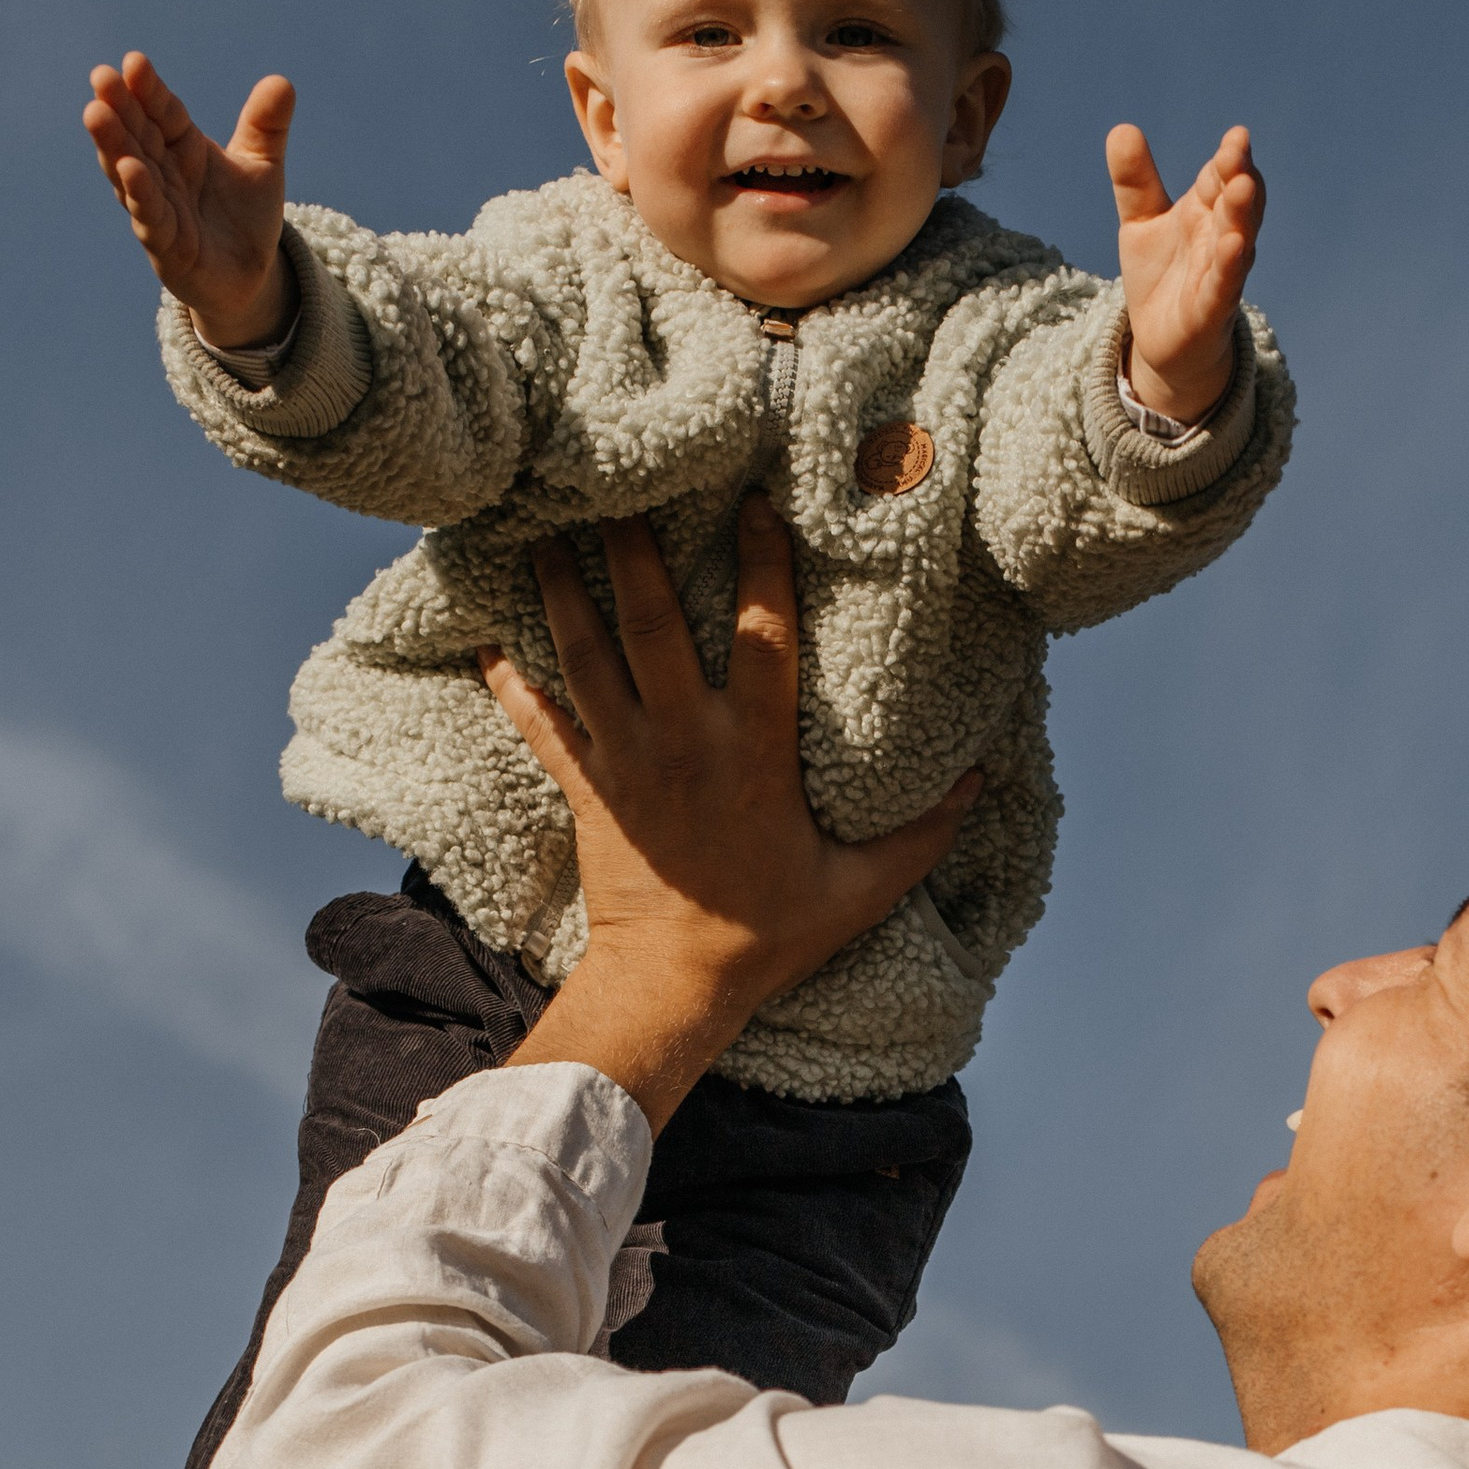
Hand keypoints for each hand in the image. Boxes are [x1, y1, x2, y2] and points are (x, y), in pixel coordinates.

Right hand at [81, 53, 296, 345]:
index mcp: (183, 147)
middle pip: (138, 135)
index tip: (134, 61)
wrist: (249, 276)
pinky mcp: (165, 245)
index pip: (164, 112)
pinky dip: (140, 194)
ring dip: (114, 145)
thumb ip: (267, 126)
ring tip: (97, 114)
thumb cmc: (244, 216)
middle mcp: (163, 173)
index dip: (150, 89)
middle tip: (101, 77)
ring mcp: (158, 208)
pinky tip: (129, 169)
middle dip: (118, 108)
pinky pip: (150, 216)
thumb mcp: (263, 166)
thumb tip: (283, 82)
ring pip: (130, 172)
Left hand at [487, 500, 981, 1126]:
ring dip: (565, 592)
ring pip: (589, 657)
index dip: (761, 563)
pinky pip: (541, 725)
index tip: (752, 501)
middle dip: (633, 549)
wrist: (674, 984)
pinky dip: (513, 683)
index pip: (764, 636)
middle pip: (653, 622)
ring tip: (543, 532)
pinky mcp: (587, 790)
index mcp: (755, 750)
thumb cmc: (769, 935)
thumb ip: (921, 835)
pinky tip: (488, 641)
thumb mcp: (859, 890)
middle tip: (614, 484)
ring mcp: (627, 761)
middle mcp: (685, 739)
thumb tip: (980, 782)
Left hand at [1107, 120, 1263, 422]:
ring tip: (1242, 187)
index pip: (1221, 178)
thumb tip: (1122, 129)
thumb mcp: (1140, 223)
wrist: (1160, 340)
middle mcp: (1220, 238)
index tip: (1237, 136)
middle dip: (1240, 178)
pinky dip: (1229, 266)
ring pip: (1238, 241)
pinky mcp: (1211, 311)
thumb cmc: (1160, 275)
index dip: (1229, 159)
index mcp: (1206, 211)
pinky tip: (1234, 244)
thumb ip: (1134, 181)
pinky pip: (1224, 286)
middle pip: (1236, 204)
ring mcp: (1221, 274)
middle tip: (1238, 151)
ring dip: (1241, 215)